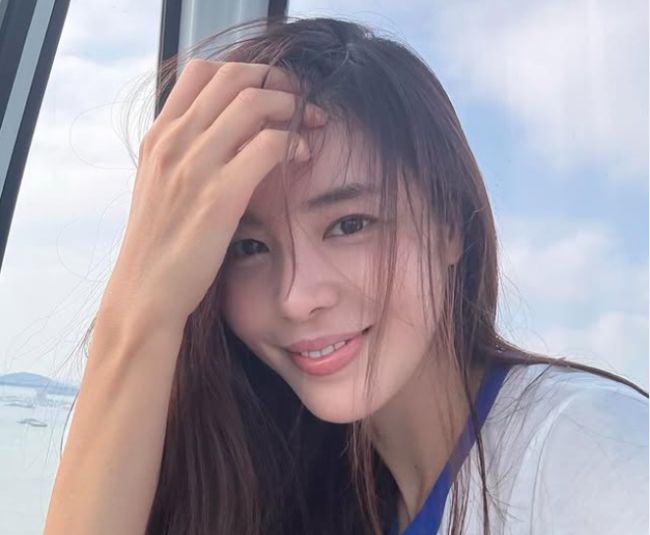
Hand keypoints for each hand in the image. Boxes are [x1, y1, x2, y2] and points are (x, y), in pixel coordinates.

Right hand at [99, 60, 327, 329]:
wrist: (146, 291)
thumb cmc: (160, 243)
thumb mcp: (161, 186)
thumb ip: (186, 155)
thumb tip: (224, 137)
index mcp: (159, 136)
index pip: (202, 71)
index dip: (245, 72)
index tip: (271, 90)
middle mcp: (174, 141)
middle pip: (234, 76)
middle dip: (277, 80)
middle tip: (300, 101)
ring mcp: (195, 166)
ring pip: (254, 101)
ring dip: (292, 106)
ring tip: (310, 124)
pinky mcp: (221, 195)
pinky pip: (268, 145)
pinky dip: (293, 141)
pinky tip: (303, 155)